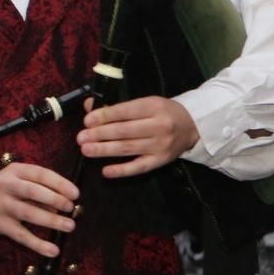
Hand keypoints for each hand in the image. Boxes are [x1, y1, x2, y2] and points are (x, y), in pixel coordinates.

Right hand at [0, 163, 78, 257]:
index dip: (60, 183)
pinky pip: (21, 235)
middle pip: (33, 192)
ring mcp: (1, 206)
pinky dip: (38, 244)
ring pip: (28, 213)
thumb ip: (39, 187)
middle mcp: (5, 186)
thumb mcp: (17, 179)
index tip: (75, 194)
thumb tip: (64, 203)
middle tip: (71, 208)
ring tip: (69, 226)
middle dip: (56, 199)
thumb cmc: (2, 189)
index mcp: (14, 171)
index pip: (40, 174)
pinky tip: (53, 250)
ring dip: (51, 220)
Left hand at [76, 96, 198, 176]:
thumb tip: (89, 106)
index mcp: (153, 107)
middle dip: (100, 134)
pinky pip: (139, 167)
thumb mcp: (144, 102)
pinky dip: (122, 170)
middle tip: (81, 138)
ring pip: (128, 148)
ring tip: (86, 150)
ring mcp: (161, 145)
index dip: (105, 116)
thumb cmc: (161, 112)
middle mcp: (159, 126)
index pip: (125, 111)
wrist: (192, 126)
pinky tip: (106, 171)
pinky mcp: (161, 160)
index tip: (87, 121)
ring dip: (105, 150)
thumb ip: (117, 106)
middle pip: (125, 131)